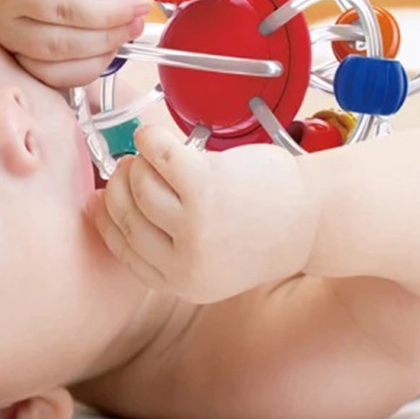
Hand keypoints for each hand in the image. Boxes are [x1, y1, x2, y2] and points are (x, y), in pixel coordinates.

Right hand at [86, 125, 313, 302]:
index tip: (104, 195)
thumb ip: (160, 241)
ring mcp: (196, 228)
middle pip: (125, 213)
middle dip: (121, 183)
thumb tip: (100, 206)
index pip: (121, 247)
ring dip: (141, 162)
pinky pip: (157, 155)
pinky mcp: (208, 190)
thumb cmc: (264, 227)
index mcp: (182, 283)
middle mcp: (186, 263)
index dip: (107, 215)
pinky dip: (149, 138)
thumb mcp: (208, 256)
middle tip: (132, 166)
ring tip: (160, 155)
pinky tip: (152, 135)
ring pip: (139, 183)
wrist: (319, 218)